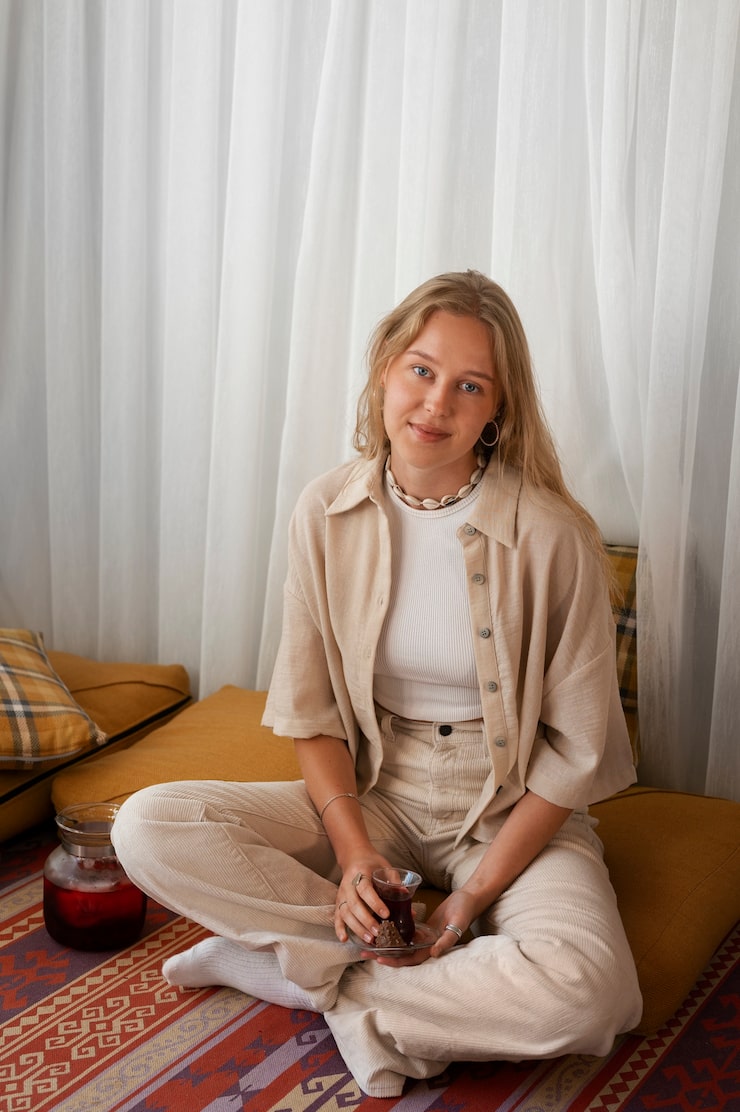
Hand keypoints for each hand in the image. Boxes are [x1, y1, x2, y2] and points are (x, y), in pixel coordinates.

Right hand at [333, 858, 390, 944]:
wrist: (355, 857)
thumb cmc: (373, 864)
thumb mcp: (386, 868)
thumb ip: (395, 884)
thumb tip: (409, 905)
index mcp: (360, 873)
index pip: (365, 890)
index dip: (375, 903)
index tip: (386, 914)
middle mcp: (348, 884)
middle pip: (354, 905)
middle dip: (366, 921)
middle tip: (379, 932)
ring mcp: (342, 894)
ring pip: (345, 913)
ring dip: (356, 927)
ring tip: (369, 939)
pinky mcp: (338, 901)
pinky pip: (336, 916)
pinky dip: (339, 928)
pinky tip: (345, 939)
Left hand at [359, 888, 479, 967]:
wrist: (467, 899)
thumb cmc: (463, 912)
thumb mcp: (456, 925)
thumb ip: (446, 940)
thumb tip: (434, 952)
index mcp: (432, 948)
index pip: (409, 959)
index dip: (394, 960)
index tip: (379, 958)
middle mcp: (424, 945)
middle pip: (400, 953)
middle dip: (382, 954)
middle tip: (363, 952)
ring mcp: (421, 935)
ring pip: (399, 943)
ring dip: (384, 943)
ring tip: (366, 941)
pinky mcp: (420, 925)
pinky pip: (404, 931)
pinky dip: (392, 931)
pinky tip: (379, 926)